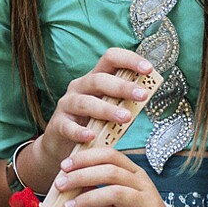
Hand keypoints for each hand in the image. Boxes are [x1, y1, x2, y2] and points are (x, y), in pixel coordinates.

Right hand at [36, 48, 153, 167]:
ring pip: (85, 102)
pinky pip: (68, 126)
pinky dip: (79, 131)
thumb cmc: (95, 125)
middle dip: (122, 86)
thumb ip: (127, 103)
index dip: (129, 60)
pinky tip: (91, 136)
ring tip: (125, 118)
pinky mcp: (58, 124)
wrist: (65, 147)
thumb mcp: (113, 110)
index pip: (110, 59)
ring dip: (106, 109)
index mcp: (96, 79)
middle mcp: (80, 87)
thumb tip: (148, 94)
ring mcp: (67, 104)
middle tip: (142, 95)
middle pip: (99, 79)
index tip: (149, 69)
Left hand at [54, 147, 207, 206]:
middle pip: (111, 171)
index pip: (111, 155)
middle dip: (81, 175)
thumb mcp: (116, 206)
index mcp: (135, 175)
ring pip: (116, 193)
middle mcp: (144, 185)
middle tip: (59, 185)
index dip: (86, 157)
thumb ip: (97, 194)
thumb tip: (68, 185)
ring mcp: (150, 204)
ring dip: (87, 199)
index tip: (64, 165)